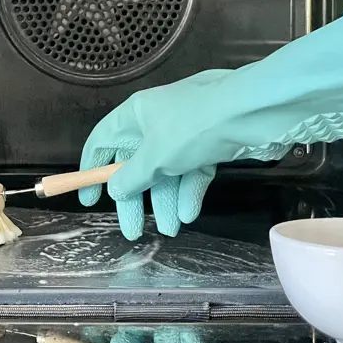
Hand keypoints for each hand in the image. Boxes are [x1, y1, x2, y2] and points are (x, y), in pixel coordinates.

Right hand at [78, 70, 233, 240]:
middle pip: (135, 165)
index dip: (91, 170)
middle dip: (135, 199)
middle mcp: (156, 122)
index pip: (103, 142)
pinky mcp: (209, 145)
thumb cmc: (194, 126)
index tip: (89, 198)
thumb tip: (114, 189)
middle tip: (131, 231)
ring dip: (165, 202)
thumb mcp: (155, 155)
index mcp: (135, 115)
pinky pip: (191, 172)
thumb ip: (131, 176)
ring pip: (166, 173)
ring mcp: (184, 134)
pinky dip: (188, 192)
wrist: (253, 111)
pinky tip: (188, 213)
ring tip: (169, 230)